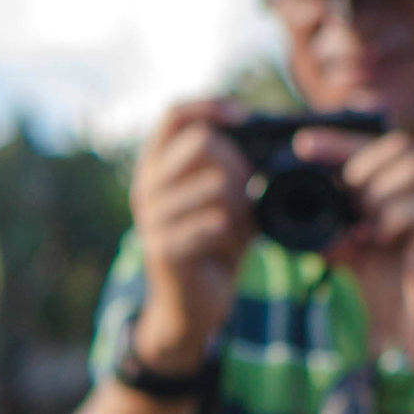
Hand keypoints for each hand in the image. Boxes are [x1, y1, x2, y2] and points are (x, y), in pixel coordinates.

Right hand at [127, 100, 248, 366]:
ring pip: (213, 183)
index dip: (210, 107)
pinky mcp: (163, 249)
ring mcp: (150, 219)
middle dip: (236, 162)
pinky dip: (233, 232)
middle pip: (200, 142)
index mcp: (155, 166)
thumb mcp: (223, 197)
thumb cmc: (211, 245)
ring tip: (241, 225)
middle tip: (248, 191)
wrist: (192, 306)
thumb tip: (267, 133)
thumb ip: (234, 164)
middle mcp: (146, 187)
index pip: (174, 115)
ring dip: (239, 203)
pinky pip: (212, 223)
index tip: (244, 117)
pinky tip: (233, 243)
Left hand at [297, 125, 413, 393]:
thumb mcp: (360, 260)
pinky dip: (394, 219)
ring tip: (366, 227)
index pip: (376, 150)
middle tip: (347, 201)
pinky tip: (381, 242)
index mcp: (403, 197)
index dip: (339, 142)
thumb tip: (306, 225)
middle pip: (401, 145)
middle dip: (363, 164)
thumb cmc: (403, 298)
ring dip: (380, 192)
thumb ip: (339, 236)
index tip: (302, 145)